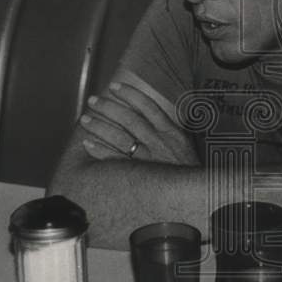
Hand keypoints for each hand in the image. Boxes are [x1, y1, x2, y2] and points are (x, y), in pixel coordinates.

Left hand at [80, 80, 195, 164]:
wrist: (196, 194)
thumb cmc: (188, 170)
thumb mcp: (185, 146)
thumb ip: (169, 130)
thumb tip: (150, 113)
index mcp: (173, 133)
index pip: (149, 107)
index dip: (130, 94)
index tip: (114, 86)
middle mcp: (160, 143)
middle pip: (130, 119)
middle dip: (109, 107)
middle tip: (93, 100)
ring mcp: (149, 160)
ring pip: (120, 138)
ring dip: (100, 127)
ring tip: (85, 119)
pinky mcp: (140, 175)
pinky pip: (115, 161)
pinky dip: (100, 151)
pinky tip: (87, 143)